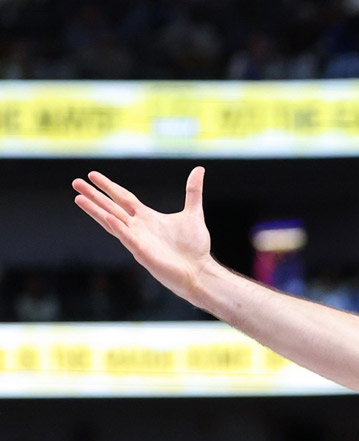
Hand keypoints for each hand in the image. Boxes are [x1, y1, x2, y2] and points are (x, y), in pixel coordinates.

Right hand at [72, 167, 212, 299]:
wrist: (200, 272)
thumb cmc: (195, 247)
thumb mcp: (193, 213)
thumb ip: (193, 191)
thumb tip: (199, 169)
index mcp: (147, 218)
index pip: (123, 198)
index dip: (109, 186)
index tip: (92, 174)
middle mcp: (138, 228)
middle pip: (111, 207)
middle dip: (94, 195)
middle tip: (75, 182)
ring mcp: (138, 240)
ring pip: (112, 222)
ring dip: (96, 211)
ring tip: (78, 198)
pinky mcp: (142, 253)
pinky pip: (127, 238)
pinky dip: (117, 227)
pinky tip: (106, 216)